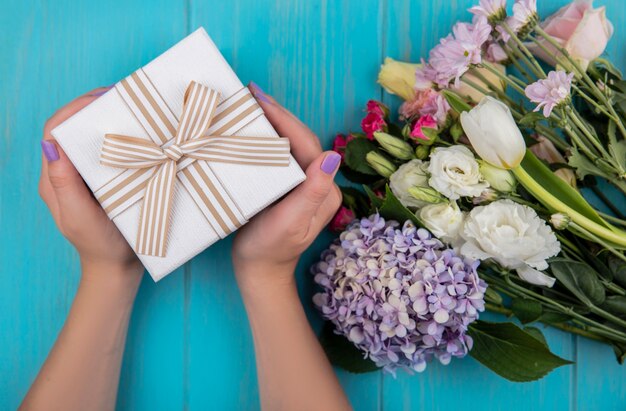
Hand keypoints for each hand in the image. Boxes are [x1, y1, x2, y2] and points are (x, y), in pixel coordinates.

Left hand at [39, 87, 143, 280]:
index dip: (74, 109)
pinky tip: (135, 133)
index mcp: (55, 179)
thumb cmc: (99, 245)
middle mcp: (67, 174)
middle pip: (71, 129)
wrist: (117, 268)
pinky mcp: (102, 182)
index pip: (55, 132)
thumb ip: (64, 183)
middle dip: (91, 107)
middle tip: (120, 96)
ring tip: (129, 108)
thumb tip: (52, 146)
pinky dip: (117, 136)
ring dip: (105, 119)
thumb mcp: (79, 216)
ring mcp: (84, 178)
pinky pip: (104, 152)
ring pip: (88, 138)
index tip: (101, 98)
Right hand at [232, 82, 341, 287]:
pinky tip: (253, 128)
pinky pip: (282, 155)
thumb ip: (312, 192)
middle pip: (300, 139)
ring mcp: (305, 184)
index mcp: (324, 189)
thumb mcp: (290, 223)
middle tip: (250, 92)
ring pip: (291, 144)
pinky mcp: (291, 186)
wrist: (260, 271)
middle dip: (277, 113)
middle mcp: (319, 183)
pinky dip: (267, 138)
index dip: (284, 118)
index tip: (259, 97)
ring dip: (272, 122)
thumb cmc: (270, 249)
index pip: (306, 143)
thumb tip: (333, 156)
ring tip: (250, 103)